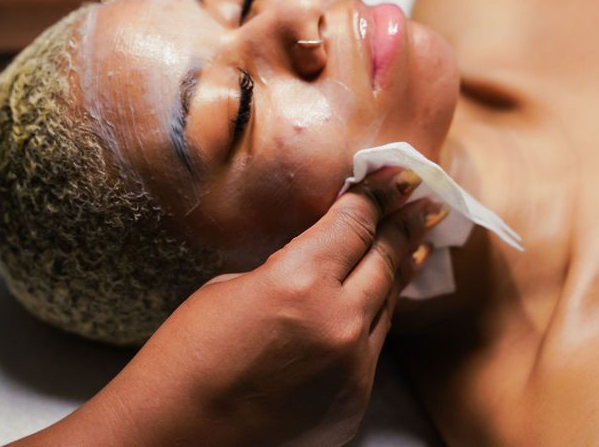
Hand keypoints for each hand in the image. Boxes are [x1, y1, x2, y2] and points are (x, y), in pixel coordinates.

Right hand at [90, 167, 435, 446]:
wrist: (177, 433)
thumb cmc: (188, 353)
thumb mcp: (234, 286)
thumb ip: (291, 267)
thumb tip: (326, 257)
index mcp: (301, 280)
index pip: (355, 224)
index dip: (378, 195)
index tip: (396, 177)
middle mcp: (338, 322)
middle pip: (385, 259)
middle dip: (403, 225)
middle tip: (421, 201)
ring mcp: (352, 368)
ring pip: (388, 304)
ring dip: (399, 271)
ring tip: (415, 245)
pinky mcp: (353, 403)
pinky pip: (373, 348)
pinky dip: (374, 320)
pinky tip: (377, 302)